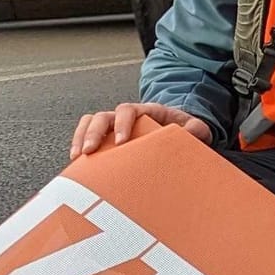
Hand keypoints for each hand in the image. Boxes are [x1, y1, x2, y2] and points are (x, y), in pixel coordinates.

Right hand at [71, 103, 212, 159]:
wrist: (178, 132)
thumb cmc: (184, 129)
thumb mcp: (195, 127)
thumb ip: (196, 128)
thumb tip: (191, 133)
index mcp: (147, 111)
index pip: (128, 110)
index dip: (122, 123)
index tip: (121, 141)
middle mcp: (126, 117)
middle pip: (102, 116)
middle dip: (93, 132)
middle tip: (89, 151)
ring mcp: (114, 127)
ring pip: (89, 124)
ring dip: (80, 138)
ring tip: (77, 158)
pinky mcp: (107, 140)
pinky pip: (86, 137)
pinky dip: (79, 147)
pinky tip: (78, 165)